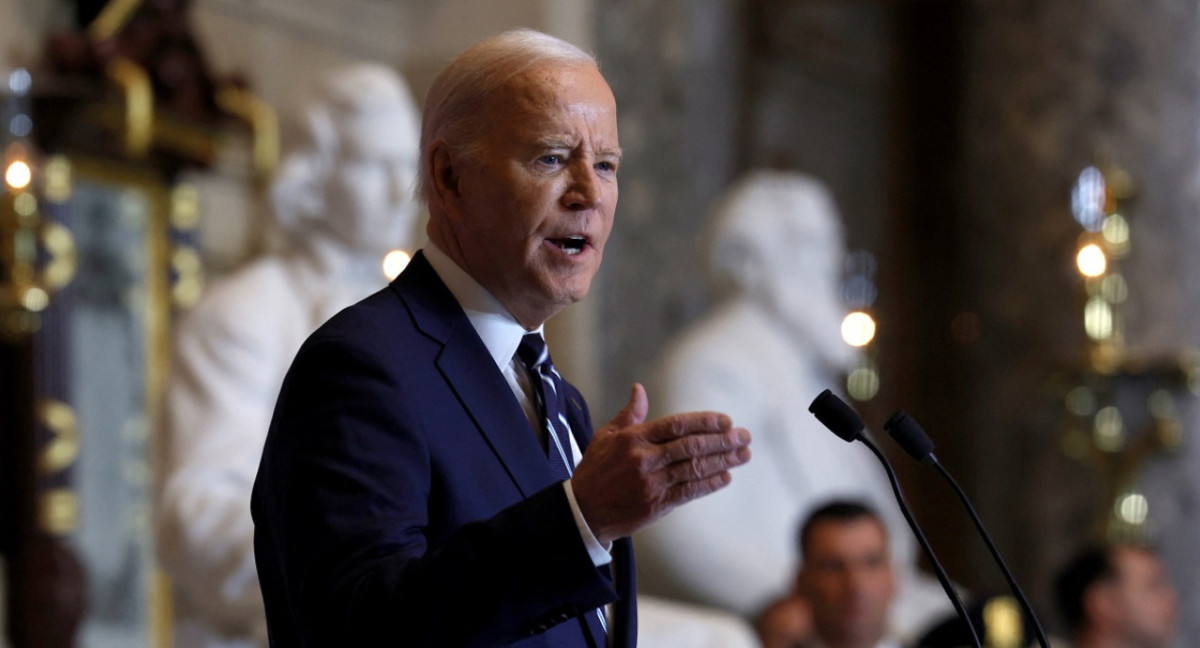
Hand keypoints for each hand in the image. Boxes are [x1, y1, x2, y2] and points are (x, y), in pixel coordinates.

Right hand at [570, 383, 750, 545]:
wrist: (583, 511)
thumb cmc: (595, 469)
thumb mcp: (606, 436)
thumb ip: (629, 414)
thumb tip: (639, 388)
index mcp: (633, 438)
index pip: (676, 425)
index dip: (704, 422)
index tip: (726, 421)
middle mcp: (644, 459)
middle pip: (691, 446)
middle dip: (723, 441)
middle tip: (745, 436)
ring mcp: (652, 483)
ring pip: (694, 469)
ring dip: (723, 461)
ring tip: (744, 455)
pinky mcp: (656, 504)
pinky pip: (689, 492)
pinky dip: (709, 484)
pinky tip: (726, 477)